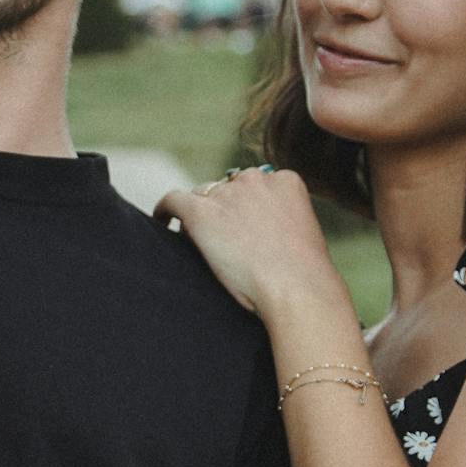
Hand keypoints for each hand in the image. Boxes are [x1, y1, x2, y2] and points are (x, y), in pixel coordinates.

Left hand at [155, 166, 343, 326]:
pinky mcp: (201, 211)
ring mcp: (227, 193)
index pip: (256, 185)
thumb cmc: (303, 276)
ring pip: (202, 195)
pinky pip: (173, 200)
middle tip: (224, 243)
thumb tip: (260, 234)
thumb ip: (281, 223)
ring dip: (200, 214)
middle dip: (224, 209)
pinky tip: (162, 221)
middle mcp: (255, 179)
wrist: (295, 287)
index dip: (245, 206)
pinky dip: (165, 209)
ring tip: (200, 244)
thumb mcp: (302, 235)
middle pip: (228, 188)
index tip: (243, 228)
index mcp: (286, 181)